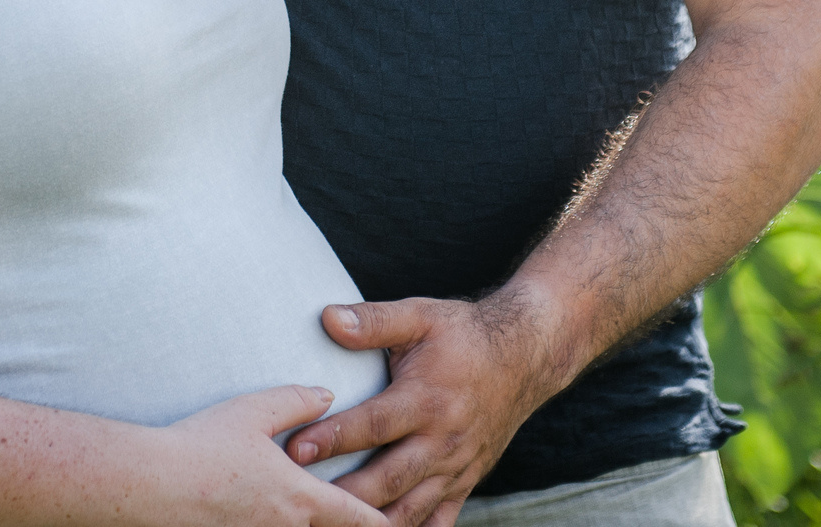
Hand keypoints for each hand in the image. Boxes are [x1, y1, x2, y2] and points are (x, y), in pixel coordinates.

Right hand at [152, 384, 392, 526]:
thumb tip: (327, 394)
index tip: (395, 521)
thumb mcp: (253, 411)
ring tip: (300, 514)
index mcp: (301, 499)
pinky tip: (259, 517)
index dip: (383, 523)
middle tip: (359, 515)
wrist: (149, 485)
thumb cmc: (202, 445)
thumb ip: (297, 401)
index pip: (361, 520)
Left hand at [287, 294, 574, 526]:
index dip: (334, 438)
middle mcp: (443, 439)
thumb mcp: (420, 316)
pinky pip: (439, 519)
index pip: (374, 424)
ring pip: (410, 507)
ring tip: (334, 524)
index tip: (295, 450)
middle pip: (389, 478)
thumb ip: (374, 321)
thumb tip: (327, 318)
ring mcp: (456, 466)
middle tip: (303, 498)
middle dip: (345, 493)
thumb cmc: (463, 334)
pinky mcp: (466, 482)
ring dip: (373, 521)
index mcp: (427, 399)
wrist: (525, 356)